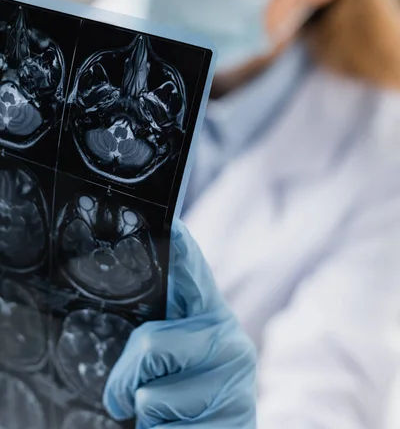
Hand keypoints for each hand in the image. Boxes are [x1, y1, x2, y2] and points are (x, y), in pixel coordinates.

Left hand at [103, 219, 256, 427]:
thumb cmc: (188, 399)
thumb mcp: (178, 360)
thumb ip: (163, 332)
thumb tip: (134, 318)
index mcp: (214, 319)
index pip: (196, 277)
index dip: (182, 251)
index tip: (172, 223)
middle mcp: (232, 343)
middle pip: (149, 344)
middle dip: (124, 375)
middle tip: (125, 395)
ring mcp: (234, 384)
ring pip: (148, 391)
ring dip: (142, 411)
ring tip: (166, 415)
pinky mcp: (229, 421)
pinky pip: (160, 425)